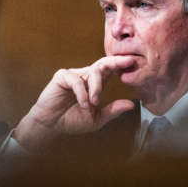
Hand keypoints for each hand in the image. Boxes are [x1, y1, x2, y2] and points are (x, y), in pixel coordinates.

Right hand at [14, 56, 135, 151]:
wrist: (51, 126)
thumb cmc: (73, 121)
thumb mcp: (97, 119)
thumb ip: (112, 110)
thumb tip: (131, 104)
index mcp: (96, 83)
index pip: (111, 70)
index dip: (122, 65)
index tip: (136, 63)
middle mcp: (86, 75)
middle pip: (104, 63)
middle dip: (117, 61)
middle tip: (130, 60)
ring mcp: (74, 74)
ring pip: (92, 72)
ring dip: (97, 88)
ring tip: (94, 103)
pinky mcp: (62, 77)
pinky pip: (76, 80)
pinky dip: (82, 92)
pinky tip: (83, 103)